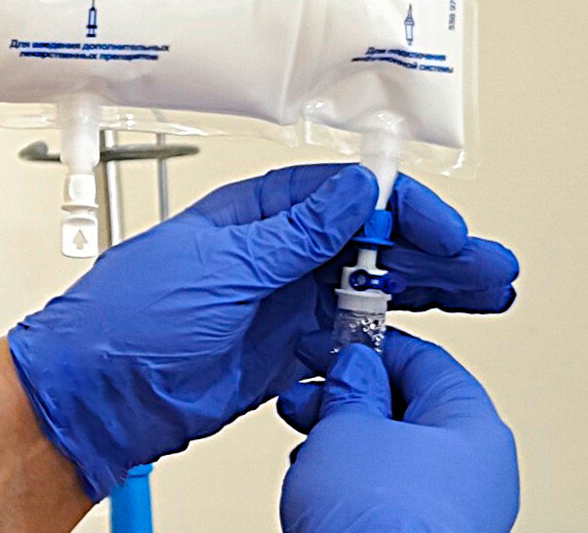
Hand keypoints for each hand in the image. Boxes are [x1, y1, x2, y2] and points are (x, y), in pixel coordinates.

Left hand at [6, 163, 518, 499]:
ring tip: (487, 295)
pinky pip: (353, 341)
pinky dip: (391, 343)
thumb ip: (296, 233)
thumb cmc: (128, 316)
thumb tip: (356, 192)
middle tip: (490, 268)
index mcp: (259, 215)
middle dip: (436, 254)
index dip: (403, 212)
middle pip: (375, 244)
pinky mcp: (286, 353)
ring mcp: (284, 304)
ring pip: (374, 292)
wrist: (98, 394)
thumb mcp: (220, 263)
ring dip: (430, 294)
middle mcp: (277, 254)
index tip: (443, 231)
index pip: (349, 199)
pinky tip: (428, 341)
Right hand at [278, 331, 519, 532]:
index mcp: (475, 425)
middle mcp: (477, 468)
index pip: (424, 359)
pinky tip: (319, 482)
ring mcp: (456, 510)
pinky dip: (352, 479)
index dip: (369, 343)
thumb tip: (356, 366)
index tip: (330, 340)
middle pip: (409, 407)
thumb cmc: (380, 522)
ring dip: (343, 438)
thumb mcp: (348, 428)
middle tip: (305, 394)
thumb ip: (353, 387)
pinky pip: (390, 492)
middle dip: (347, 396)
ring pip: (395, 452)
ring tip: (303, 439)